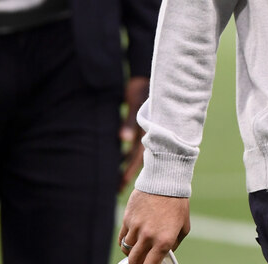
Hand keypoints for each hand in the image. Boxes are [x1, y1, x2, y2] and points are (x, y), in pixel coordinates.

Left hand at [119, 76, 149, 191]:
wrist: (149, 78)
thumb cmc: (140, 90)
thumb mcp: (134, 104)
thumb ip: (129, 122)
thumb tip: (124, 140)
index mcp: (147, 132)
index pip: (137, 157)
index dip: (129, 171)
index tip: (121, 184)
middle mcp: (147, 135)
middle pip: (136, 160)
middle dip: (127, 174)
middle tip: (118, 189)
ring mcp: (146, 132)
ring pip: (135, 154)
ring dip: (126, 166)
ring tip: (118, 181)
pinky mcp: (142, 127)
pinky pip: (134, 144)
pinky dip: (127, 153)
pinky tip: (119, 161)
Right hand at [119, 188, 189, 263]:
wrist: (165, 181)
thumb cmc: (177, 203)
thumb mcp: (184, 226)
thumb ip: (174, 243)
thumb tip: (166, 254)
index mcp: (164, 240)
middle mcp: (148, 236)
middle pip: (135, 261)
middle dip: (137, 263)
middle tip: (141, 261)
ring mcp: (136, 227)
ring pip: (127, 249)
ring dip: (132, 251)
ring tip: (138, 247)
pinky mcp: (128, 219)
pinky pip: (122, 237)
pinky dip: (125, 241)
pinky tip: (132, 238)